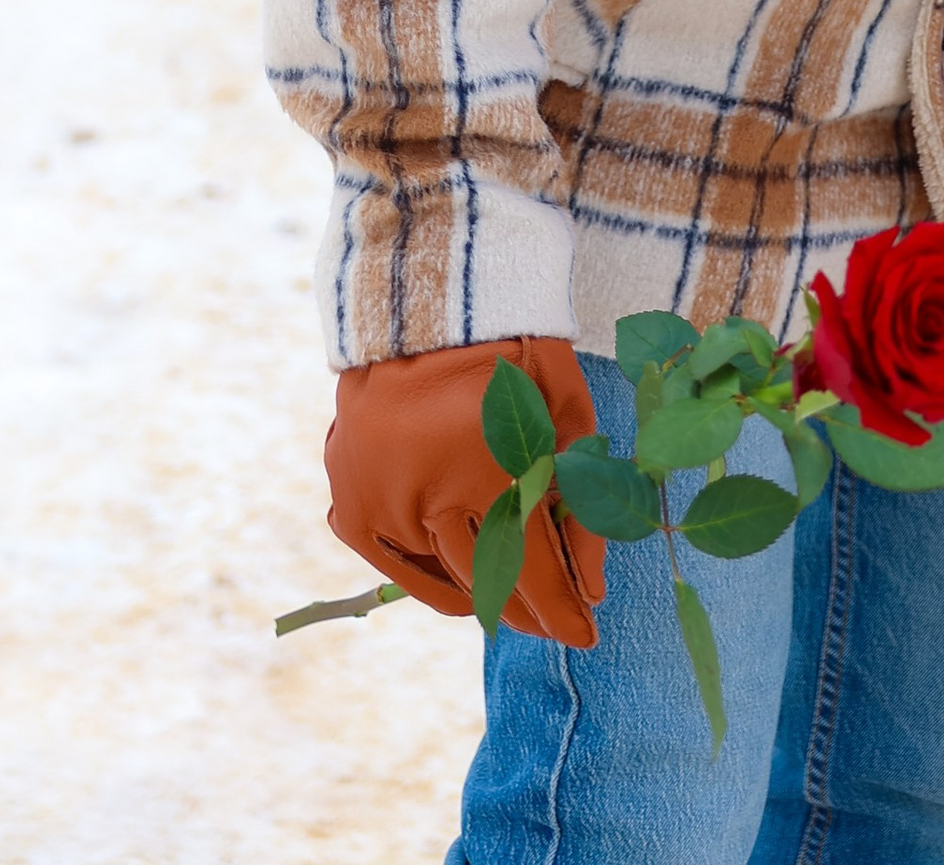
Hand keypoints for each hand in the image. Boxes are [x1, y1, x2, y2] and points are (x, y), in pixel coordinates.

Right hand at [324, 337, 604, 644]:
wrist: (424, 309)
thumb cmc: (511, 350)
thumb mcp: (563, 409)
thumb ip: (579, 496)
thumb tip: (592, 586)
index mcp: (483, 461)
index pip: (532, 564)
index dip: (563, 607)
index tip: (586, 633)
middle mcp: (424, 492)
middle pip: (491, 579)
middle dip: (533, 608)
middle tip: (558, 621)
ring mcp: (381, 504)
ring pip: (447, 579)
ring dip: (491, 596)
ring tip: (522, 602)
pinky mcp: (351, 508)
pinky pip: (402, 572)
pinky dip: (440, 584)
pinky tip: (471, 587)